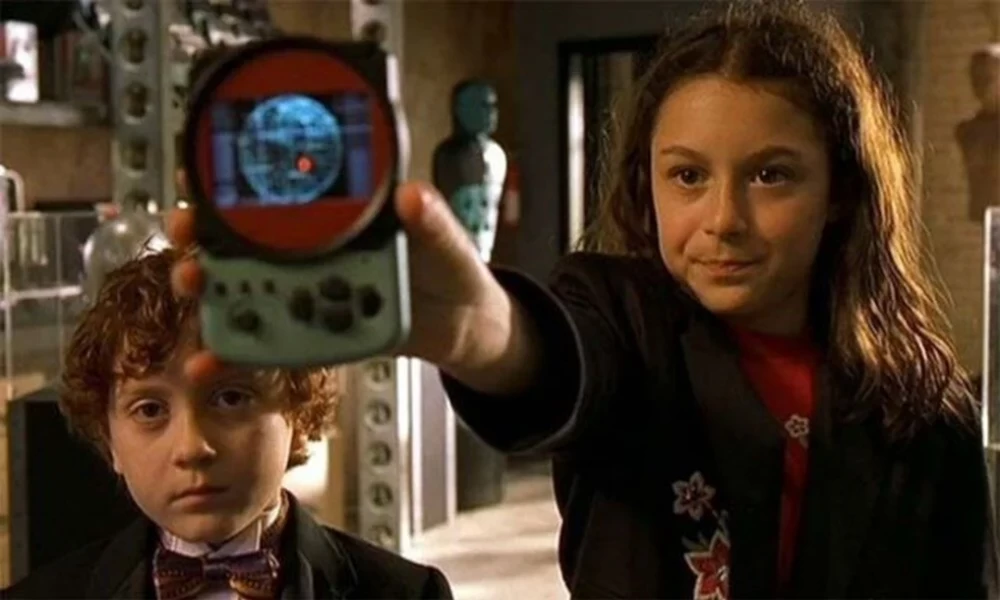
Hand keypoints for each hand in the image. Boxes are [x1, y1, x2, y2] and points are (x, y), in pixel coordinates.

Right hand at [167, 181, 499, 380]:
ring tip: (196, 294)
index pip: (284, 198)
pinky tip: (210, 360)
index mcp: (343, 220)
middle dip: (210, 241)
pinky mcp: (322, 334)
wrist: (467, 325)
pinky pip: (279, 341)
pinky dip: (243, 352)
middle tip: (187, 240)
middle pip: (253, 245)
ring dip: (217, 293)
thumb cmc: (453, 268)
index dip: (240, 190)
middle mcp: (321, 253)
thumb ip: (432, 222)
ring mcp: (318, 294)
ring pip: (256, 291)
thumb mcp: (448, 240)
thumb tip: (412, 197)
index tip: (203, 182)